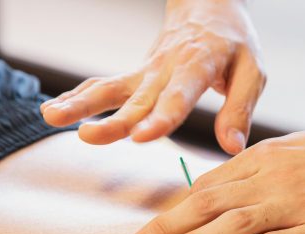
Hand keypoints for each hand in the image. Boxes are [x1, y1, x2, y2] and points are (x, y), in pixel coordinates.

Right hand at [41, 0, 265, 153]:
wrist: (209, 6)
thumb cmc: (234, 43)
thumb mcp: (252, 71)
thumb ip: (240, 109)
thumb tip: (232, 148)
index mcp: (198, 65)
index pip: (178, 95)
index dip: (161, 117)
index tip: (142, 136)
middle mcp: (166, 69)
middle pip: (137, 98)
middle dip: (114, 120)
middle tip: (88, 135)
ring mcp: (146, 72)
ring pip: (110, 88)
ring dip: (81, 104)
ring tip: (51, 117)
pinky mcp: (136, 75)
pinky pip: (104, 85)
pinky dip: (78, 96)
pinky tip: (53, 110)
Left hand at [126, 130, 304, 233]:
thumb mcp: (296, 147)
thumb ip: (257, 164)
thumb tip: (217, 185)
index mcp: (267, 156)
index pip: (209, 184)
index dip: (176, 208)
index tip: (150, 228)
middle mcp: (276, 178)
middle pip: (212, 203)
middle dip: (170, 226)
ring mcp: (299, 205)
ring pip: (236, 224)